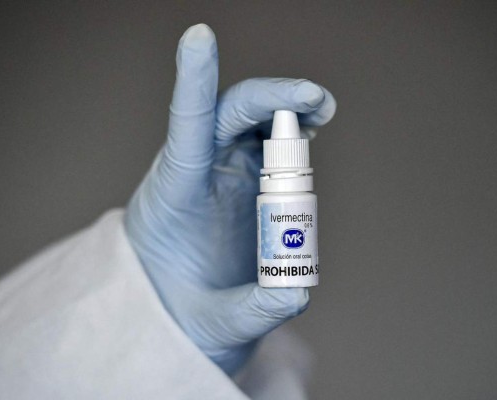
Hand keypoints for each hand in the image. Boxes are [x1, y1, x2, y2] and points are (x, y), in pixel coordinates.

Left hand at [124, 23, 335, 374]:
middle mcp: (198, 173)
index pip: (185, 129)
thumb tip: (298, 289)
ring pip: (251, 121)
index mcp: (177, 198)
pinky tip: (310, 132)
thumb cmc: (186, 315)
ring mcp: (221, 172)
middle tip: (316, 106)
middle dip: (273, 100)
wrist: (180, 312)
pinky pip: (266, 143)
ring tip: (320, 112)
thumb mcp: (216, 325)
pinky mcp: (241, 178)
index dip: (194, 82)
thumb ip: (255, 310)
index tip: (199, 36)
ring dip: (286, 110)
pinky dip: (290, 133)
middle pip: (231, 114)